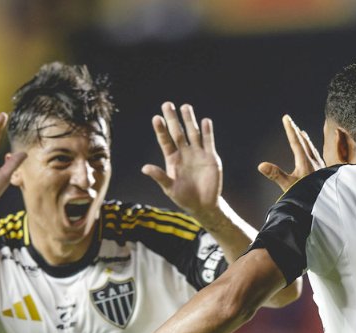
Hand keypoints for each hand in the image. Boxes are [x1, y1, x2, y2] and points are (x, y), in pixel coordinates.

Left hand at [142, 102, 222, 222]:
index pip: (165, 141)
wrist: (204, 205)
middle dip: (173, 119)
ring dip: (189, 121)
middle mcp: (184, 153)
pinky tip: (205, 121)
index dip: (161, 129)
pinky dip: (208, 132)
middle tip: (167, 104)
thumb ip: (159, 177)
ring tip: (185, 107)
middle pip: (178, 132)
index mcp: (172, 159)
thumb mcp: (170, 188)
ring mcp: (198, 154)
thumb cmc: (184, 198)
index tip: (157, 118)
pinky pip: (209, 142)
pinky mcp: (211, 158)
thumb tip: (144, 168)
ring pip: (193, 133)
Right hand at [258, 114, 324, 191]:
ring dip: (306, 140)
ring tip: (303, 134)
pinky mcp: (324, 174)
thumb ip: (275, 174)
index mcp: (305, 161)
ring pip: (312, 148)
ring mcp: (320, 167)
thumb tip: (261, 165)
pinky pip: (317, 156)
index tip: (286, 117)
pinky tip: (314, 155)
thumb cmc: (306, 196)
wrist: (326, 204)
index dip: (290, 129)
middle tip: (290, 122)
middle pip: (304, 142)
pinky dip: (313, 150)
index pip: (295, 141)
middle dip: (296, 131)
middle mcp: (314, 161)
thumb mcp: (288, 186)